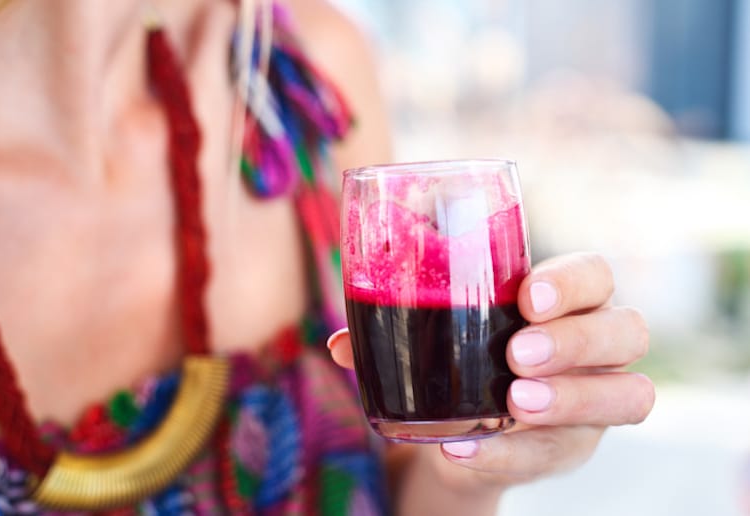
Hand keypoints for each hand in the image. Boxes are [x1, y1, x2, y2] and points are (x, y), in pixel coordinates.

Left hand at [327, 252, 654, 492]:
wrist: (463, 427)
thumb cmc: (457, 355)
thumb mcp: (431, 335)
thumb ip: (390, 332)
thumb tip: (338, 343)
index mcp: (564, 300)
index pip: (595, 275)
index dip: (572, 282)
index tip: (527, 297)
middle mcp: (596, 346)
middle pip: (627, 331)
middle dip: (575, 341)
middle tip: (518, 355)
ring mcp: (593, 399)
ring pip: (629, 395)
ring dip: (570, 399)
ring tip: (514, 404)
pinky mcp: (573, 446)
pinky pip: (562, 454)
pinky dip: (512, 454)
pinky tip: (465, 450)